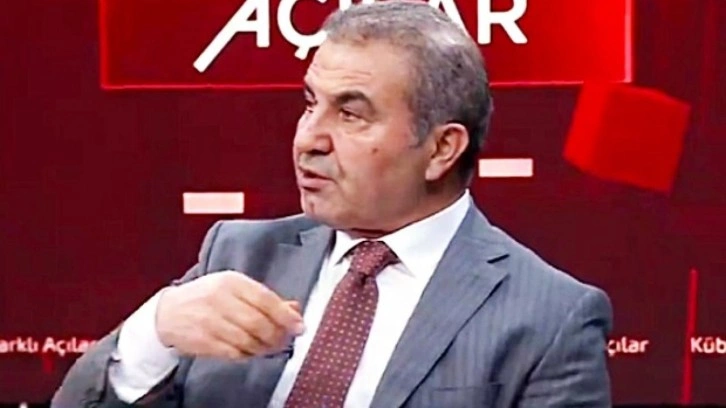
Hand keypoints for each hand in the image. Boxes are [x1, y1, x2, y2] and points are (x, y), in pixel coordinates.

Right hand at [154, 271, 303, 358]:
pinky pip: (233, 352)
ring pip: (247, 339)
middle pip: (258, 322)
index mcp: (231, 281)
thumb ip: (265, 299)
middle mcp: (220, 298)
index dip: (285, 315)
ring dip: (263, 347)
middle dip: (276, 335)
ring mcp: (209, 320)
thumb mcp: (234, 289)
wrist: (168, 312)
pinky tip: (250, 351)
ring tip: (268, 347)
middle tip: (283, 341)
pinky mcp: (202, 340)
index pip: (265, 298)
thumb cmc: (207, 299)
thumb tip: (295, 309)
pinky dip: (247, 354)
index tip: (299, 326)